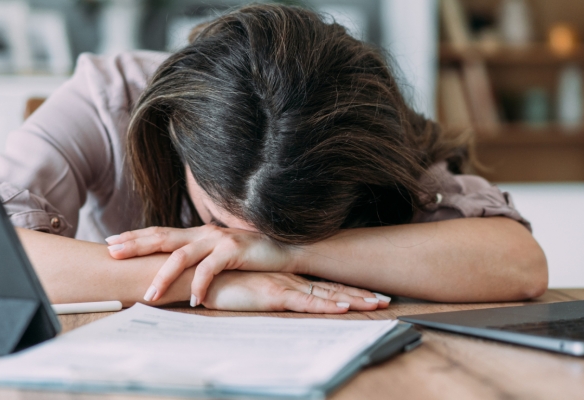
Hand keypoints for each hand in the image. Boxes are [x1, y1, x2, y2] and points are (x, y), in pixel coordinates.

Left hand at [107, 225, 293, 303]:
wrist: (286, 249)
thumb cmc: (252, 256)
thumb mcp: (221, 253)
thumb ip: (201, 256)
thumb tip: (178, 269)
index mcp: (199, 232)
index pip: (161, 232)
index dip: (136, 235)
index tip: (113, 241)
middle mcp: (204, 232)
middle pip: (163, 237)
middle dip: (136, 245)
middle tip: (112, 253)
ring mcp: (218, 240)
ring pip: (182, 257)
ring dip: (164, 277)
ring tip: (149, 296)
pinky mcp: (233, 251)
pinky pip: (210, 270)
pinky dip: (199, 286)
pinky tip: (194, 300)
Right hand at [196, 271, 386, 312]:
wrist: (198, 272)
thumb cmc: (219, 279)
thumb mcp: (246, 284)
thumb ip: (261, 287)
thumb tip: (273, 295)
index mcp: (286, 276)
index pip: (323, 283)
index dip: (346, 288)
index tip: (368, 292)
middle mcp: (290, 279)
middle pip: (332, 288)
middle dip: (360, 294)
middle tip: (385, 298)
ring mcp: (284, 285)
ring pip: (326, 295)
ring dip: (352, 300)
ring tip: (376, 303)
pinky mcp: (273, 294)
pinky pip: (305, 303)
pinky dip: (326, 306)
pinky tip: (343, 308)